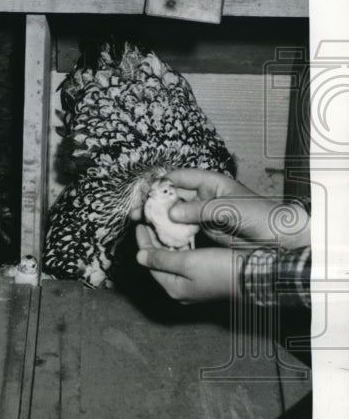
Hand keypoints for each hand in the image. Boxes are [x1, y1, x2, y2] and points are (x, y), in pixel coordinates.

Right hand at [130, 168, 309, 248]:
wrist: (282, 241)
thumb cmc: (263, 218)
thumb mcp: (232, 210)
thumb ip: (201, 209)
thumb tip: (172, 213)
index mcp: (211, 182)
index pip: (179, 177)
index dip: (160, 183)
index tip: (145, 193)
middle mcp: (203, 195)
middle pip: (171, 194)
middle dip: (152, 201)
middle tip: (137, 212)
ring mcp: (202, 213)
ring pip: (172, 212)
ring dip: (156, 217)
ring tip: (140, 224)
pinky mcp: (203, 230)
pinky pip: (180, 228)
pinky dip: (167, 230)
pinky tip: (156, 235)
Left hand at [135, 224, 239, 303]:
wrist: (257, 276)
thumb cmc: (222, 270)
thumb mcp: (188, 262)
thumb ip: (161, 259)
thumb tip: (139, 257)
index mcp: (174, 288)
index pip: (150, 262)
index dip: (143, 242)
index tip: (140, 224)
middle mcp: (182, 290)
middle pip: (160, 261)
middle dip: (153, 241)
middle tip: (149, 222)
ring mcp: (194, 285)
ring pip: (173, 260)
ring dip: (166, 243)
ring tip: (163, 225)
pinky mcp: (206, 278)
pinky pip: (186, 261)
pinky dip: (181, 247)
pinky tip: (182, 235)